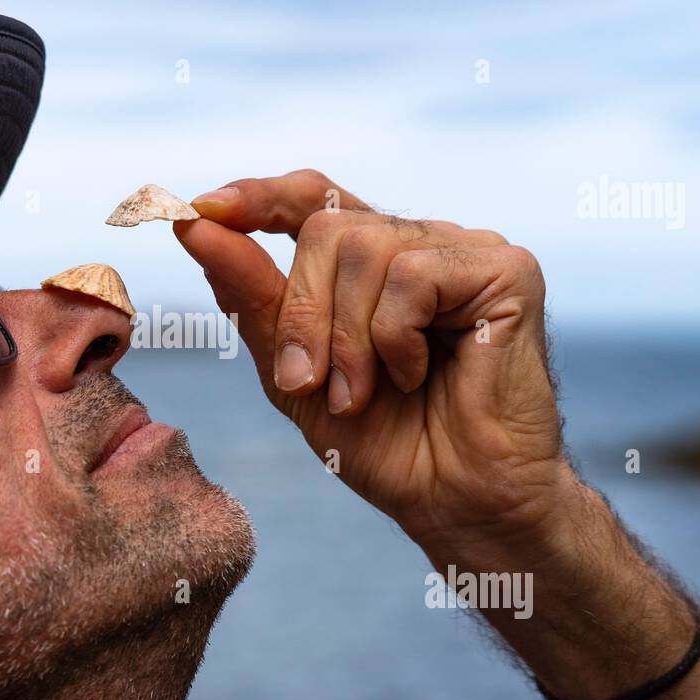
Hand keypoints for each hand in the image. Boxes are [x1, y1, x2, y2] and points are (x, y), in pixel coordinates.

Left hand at [175, 169, 573, 556]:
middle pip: (325, 228)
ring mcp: (464, 251)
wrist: (453, 502)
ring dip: (345, 338)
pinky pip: (413, 275)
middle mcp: (418, 243)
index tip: (199, 213)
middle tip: (307, 383)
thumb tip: (194, 226)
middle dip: (300, 313)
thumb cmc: (384, 443)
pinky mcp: (505, 271)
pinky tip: (418, 375)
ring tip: (359, 394)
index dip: (256, 197)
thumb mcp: (293, 371)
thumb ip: (251, 297)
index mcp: (372, 261)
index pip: (310, 198)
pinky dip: (394, 338)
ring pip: (364, 247)